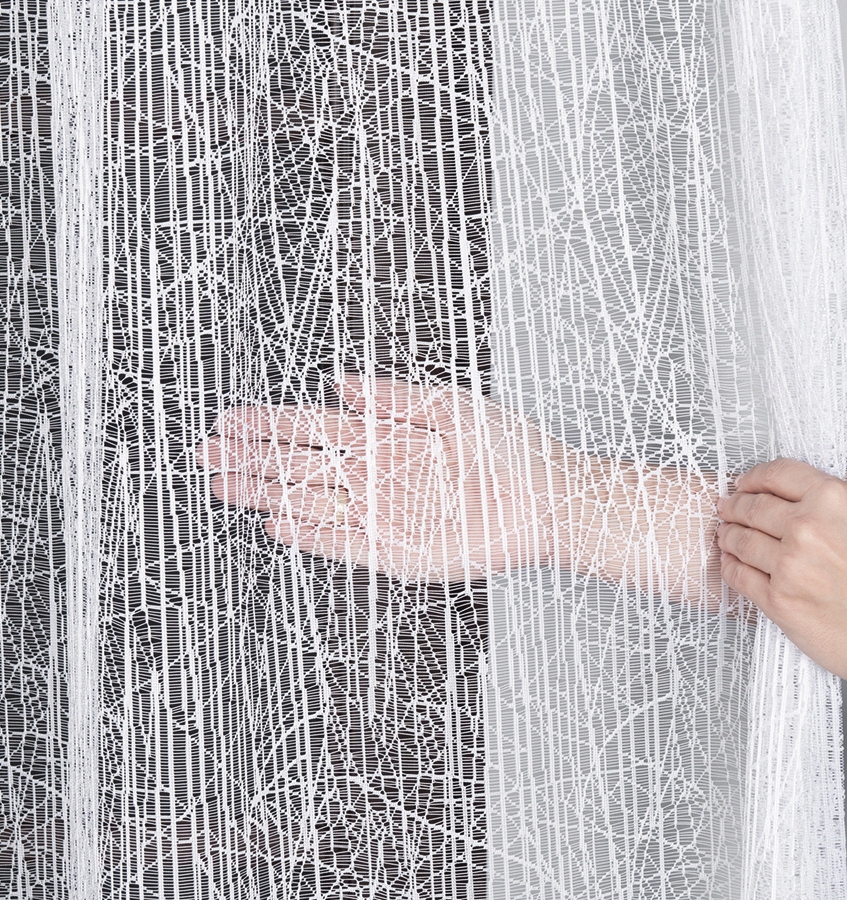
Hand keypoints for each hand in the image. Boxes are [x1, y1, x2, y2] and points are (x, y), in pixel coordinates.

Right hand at [196, 376, 573, 583]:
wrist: (547, 499)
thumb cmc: (508, 447)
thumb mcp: (449, 406)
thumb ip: (391, 396)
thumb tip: (340, 379)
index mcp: (386, 435)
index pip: (314, 427)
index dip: (270, 424)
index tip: (230, 419)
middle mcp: (376, 474)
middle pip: (300, 465)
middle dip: (251, 458)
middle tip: (206, 452)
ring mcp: (382, 513)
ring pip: (310, 503)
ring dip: (265, 494)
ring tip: (222, 484)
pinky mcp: (395, 551)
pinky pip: (341, 543)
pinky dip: (308, 534)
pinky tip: (275, 522)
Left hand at [717, 458, 846, 703]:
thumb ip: (827, 508)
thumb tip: (785, 500)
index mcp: (835, 500)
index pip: (777, 474)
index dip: (753, 478)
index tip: (743, 483)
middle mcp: (809, 526)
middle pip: (752, 507)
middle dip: (734, 507)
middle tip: (726, 509)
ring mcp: (790, 564)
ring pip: (739, 540)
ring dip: (728, 536)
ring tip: (725, 536)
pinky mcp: (778, 600)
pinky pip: (738, 575)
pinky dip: (730, 566)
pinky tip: (731, 563)